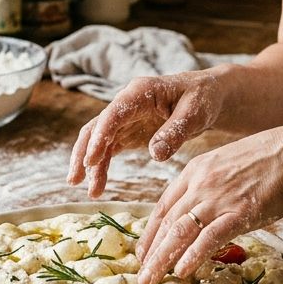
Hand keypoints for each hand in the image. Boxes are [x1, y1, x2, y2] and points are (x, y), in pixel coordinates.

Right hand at [67, 71, 224, 197]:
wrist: (207, 96)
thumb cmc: (202, 98)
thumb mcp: (195, 113)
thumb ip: (175, 132)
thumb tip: (155, 154)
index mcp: (140, 92)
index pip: (113, 114)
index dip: (100, 136)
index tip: (92, 160)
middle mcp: (126, 102)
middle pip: (96, 127)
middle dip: (84, 153)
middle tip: (75, 179)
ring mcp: (125, 118)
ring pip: (99, 140)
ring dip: (91, 165)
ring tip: (90, 192)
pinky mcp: (128, 132)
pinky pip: (109, 149)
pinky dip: (102, 166)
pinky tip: (98, 185)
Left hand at [134, 120, 282, 283]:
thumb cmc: (265, 161)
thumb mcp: (224, 165)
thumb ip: (206, 187)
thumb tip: (196, 214)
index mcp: (194, 172)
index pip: (163, 206)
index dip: (150, 233)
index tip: (142, 253)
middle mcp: (201, 184)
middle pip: (167, 222)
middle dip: (151, 252)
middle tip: (141, 277)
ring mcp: (219, 198)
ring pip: (181, 231)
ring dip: (162, 258)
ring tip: (151, 279)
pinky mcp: (241, 212)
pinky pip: (210, 237)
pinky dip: (193, 255)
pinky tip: (182, 270)